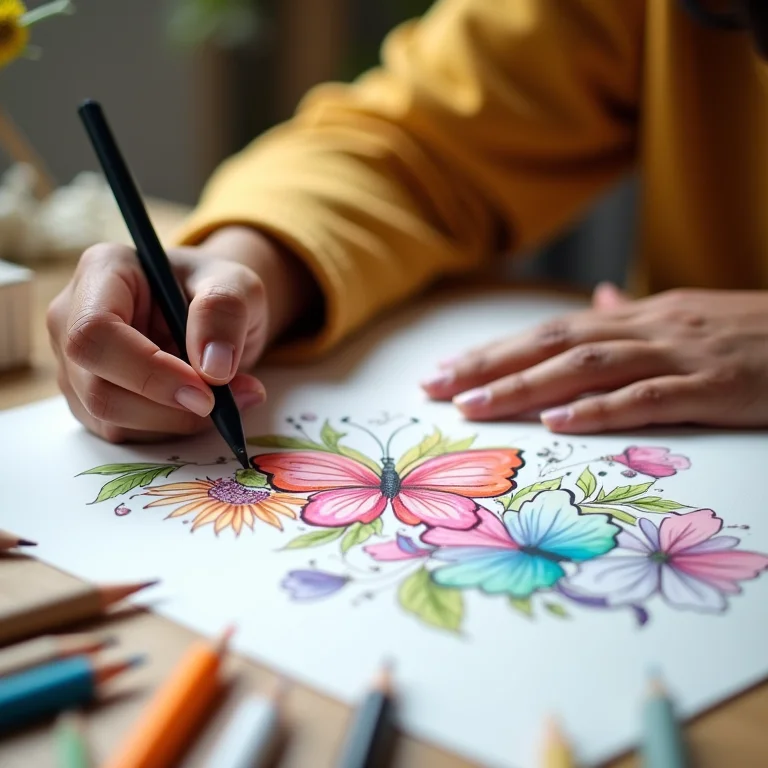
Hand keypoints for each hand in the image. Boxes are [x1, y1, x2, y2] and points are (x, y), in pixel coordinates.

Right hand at [47, 226, 318, 442]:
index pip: (95, 331)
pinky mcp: (90, 400)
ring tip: (230, 399)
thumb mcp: (238, 285)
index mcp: (103, 270)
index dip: (148, 371)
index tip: (205, 391)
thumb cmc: (217, 290)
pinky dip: (171, 428)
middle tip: (226, 402)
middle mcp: (72, 317)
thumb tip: (213, 369)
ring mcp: (76, 363)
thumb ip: (226, 312)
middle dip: (167, 407)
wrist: (214, 313)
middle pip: (97, 386)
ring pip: (109, 418)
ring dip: (176, 421)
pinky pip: (124, 432)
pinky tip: (203, 406)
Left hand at [421, 284, 767, 432]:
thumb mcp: (685, 317)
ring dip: (526, 386)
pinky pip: (649, 396)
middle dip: (489, 366)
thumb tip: (592, 300)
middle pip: (551, 343)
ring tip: (475, 406)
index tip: (445, 372)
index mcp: (637, 316)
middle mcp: (647, 327)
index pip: (547, 331)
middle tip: (435, 388)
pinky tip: (558, 421)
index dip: (493, 351)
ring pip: (586, 366)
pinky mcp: (715, 386)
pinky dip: (600, 409)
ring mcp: (680, 353)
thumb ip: (632, 317)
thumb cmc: (753, 336)